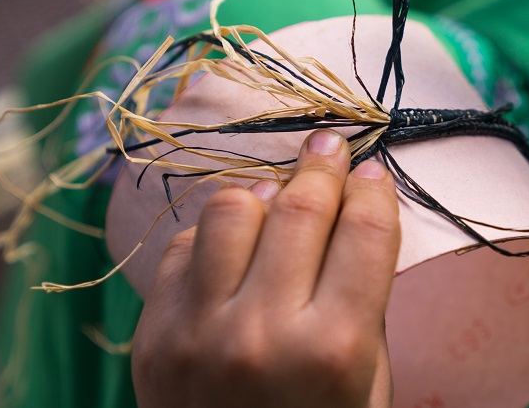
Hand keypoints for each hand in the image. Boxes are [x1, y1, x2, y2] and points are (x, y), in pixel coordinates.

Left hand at [131, 130, 399, 407]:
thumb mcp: (367, 380)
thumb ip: (360, 297)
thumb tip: (350, 211)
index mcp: (336, 350)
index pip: (366, 231)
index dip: (374, 190)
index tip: (373, 172)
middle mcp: (264, 334)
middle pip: (300, 208)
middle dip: (323, 166)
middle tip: (330, 148)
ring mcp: (199, 332)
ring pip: (232, 208)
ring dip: (263, 193)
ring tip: (279, 198)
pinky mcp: (154, 335)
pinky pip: (183, 246)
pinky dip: (214, 235)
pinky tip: (234, 247)